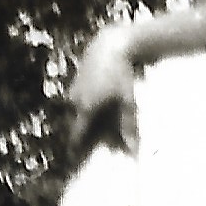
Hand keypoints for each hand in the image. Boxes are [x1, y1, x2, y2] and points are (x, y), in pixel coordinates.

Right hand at [67, 30, 139, 153]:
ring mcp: (73, 88)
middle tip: (94, 141)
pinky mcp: (76, 79)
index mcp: (86, 108)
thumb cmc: (121, 74)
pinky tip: (100, 100)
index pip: (76, 135)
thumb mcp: (128, 102)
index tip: (73, 160)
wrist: (110, 45)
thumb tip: (132, 152)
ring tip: (100, 119)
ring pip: (77, 110)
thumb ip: (129, 127)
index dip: (75, 148)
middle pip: (77, 123)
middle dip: (84, 134)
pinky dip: (87, 105)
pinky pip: (79, 98)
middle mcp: (75, 100)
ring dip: (86, 118)